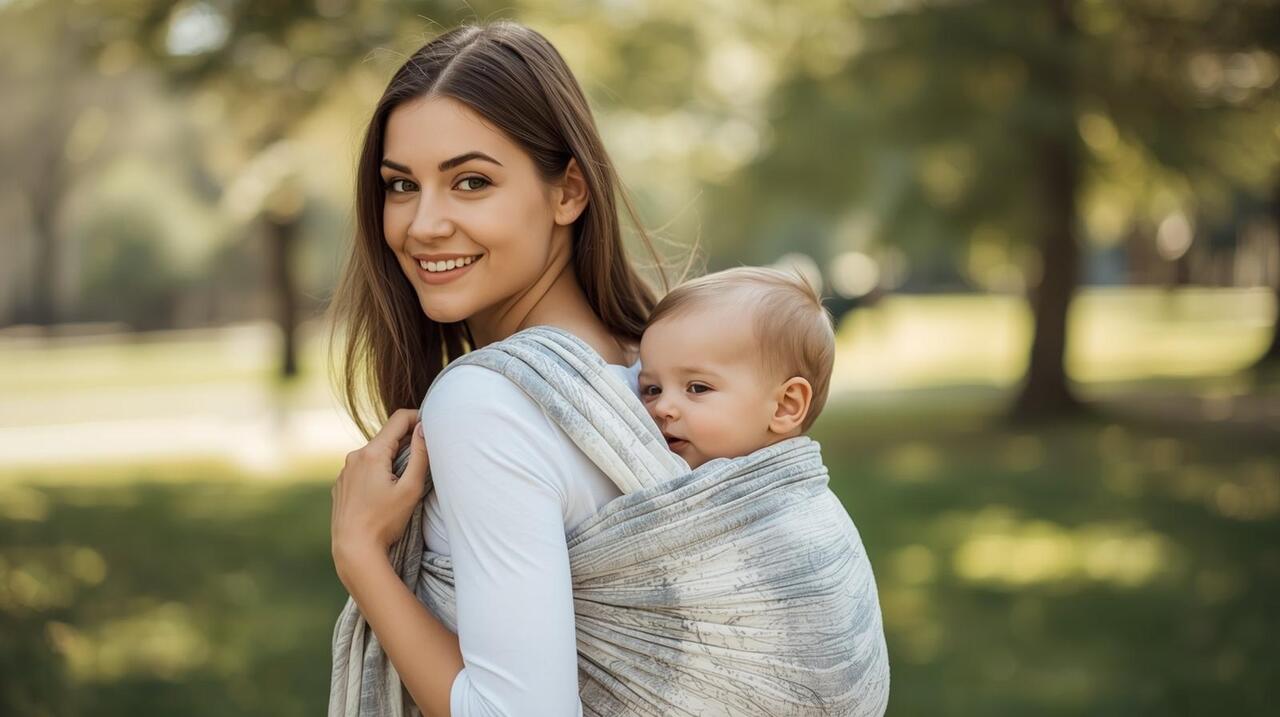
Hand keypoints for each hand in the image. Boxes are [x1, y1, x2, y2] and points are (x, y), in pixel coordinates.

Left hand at [331, 408, 429, 585]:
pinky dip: (376, 472)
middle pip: (387, 437)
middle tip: (424, 461)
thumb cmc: (384, 522)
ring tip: (403, 482)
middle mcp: (354, 456)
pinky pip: (362, 469)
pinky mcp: (341, 485)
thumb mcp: (410, 489)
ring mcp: (345, 471)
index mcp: (372, 453)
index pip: (399, 419)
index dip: (418, 418)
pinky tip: (383, 495)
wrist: (353, 549)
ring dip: (391, 459)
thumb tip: (424, 427)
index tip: (432, 427)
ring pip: (374, 454)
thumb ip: (421, 455)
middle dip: (406, 443)